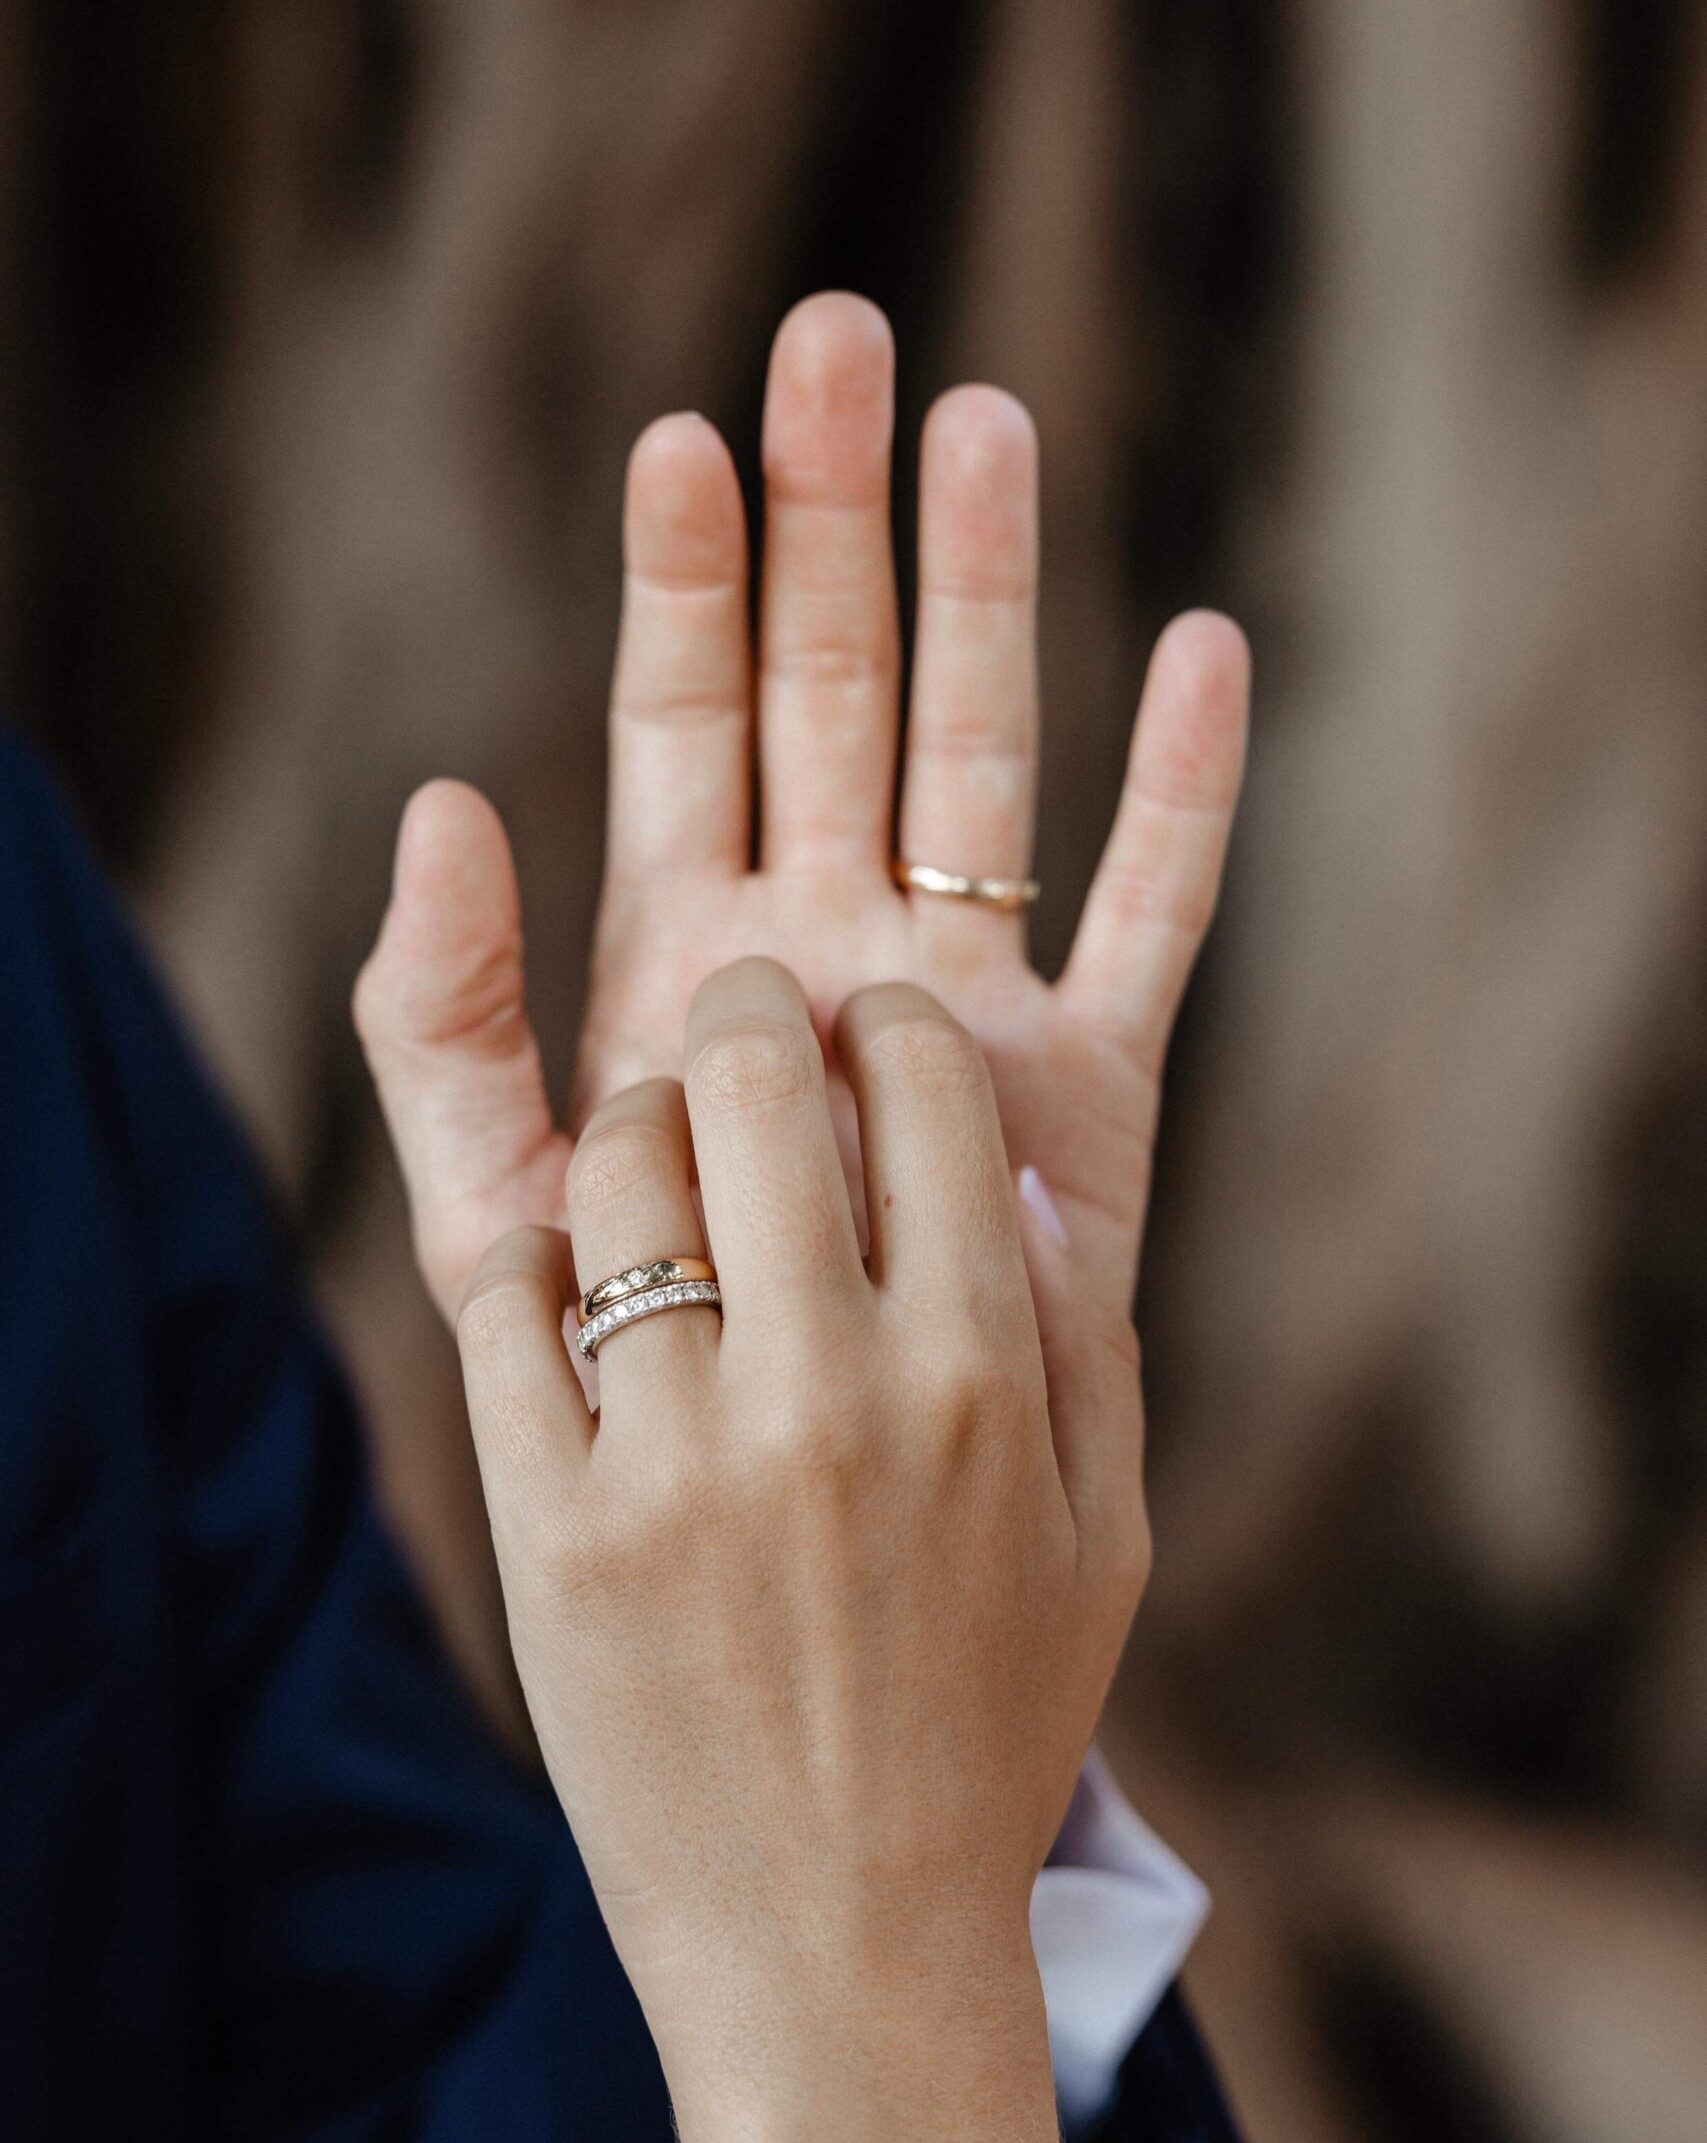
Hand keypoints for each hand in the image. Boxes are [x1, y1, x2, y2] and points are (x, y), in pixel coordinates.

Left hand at [353, 292, 1248, 1354]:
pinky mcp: (1088, 1105)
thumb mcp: (495, 1217)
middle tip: (839, 338)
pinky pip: (1151, 927)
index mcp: (688, 965)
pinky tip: (1206, 654)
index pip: (686, 726)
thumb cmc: (635, 1408)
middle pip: (835, 698)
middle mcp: (827, 957)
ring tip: (989, 423)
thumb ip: (443, 1025)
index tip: (680, 445)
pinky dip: (1184, 800)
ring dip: (992, 597)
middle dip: (833, 525)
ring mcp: (963, 1014)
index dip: (684, 584)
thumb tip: (448, 796)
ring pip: (987, 767)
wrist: (792, 1574)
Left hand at [454, 956, 1141, 2139]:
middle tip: (735, 1025)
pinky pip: (512, 1304)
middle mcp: (830, 1398)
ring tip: (654, 1157)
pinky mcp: (553, 1530)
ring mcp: (679, 1463)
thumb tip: (1024, 1173)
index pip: (922, 1087)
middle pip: (756, 1083)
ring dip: (636, 1127)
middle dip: (744, 1014)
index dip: (887, 1027)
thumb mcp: (1103, 1547)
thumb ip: (1085, 1348)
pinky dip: (537, 1261)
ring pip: (621, 1171)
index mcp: (980, 1383)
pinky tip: (575, 1285)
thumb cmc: (987, 1738)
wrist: (843, 1955)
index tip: (865, 1041)